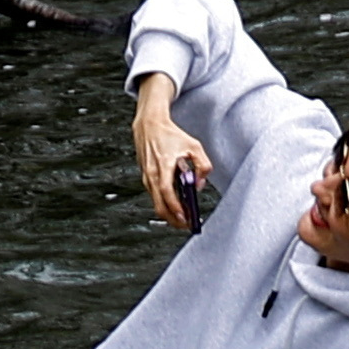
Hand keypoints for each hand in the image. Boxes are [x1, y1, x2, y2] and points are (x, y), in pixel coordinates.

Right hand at [132, 74, 210, 230]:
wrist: (149, 124)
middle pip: (158, 204)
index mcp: (163, 164)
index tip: (184, 217)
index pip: (166, 191)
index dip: (175, 207)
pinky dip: (164, 202)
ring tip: (183, 216)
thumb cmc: (170, 134)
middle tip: (185, 224)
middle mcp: (151, 173)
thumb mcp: (194, 146)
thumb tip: (199, 184)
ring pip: (155, 202)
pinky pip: (154, 195)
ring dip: (169, 212)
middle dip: (172, 218)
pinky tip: (175, 204)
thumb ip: (202, 166)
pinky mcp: (145, 176)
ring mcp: (146, 175)